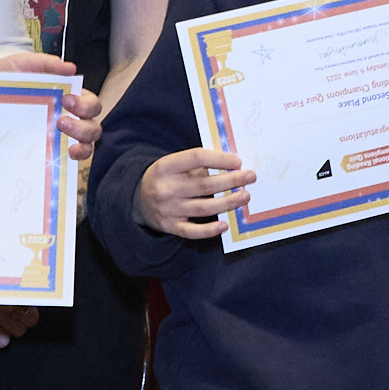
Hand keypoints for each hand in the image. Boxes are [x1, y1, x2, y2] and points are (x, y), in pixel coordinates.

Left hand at [0, 43, 105, 161]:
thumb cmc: (8, 79)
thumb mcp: (22, 65)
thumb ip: (44, 63)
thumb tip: (70, 68)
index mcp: (68, 97)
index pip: (90, 103)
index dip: (85, 104)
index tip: (67, 100)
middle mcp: (69, 118)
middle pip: (93, 125)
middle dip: (83, 125)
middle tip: (61, 120)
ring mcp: (60, 136)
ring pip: (87, 144)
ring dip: (82, 143)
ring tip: (64, 140)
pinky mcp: (48, 150)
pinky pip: (70, 159)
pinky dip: (75, 158)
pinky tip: (66, 155)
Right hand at [136, 145, 252, 239]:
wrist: (138, 200)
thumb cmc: (166, 178)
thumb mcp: (173, 164)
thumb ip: (196, 165)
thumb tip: (231, 166)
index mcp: (165, 166)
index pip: (196, 158)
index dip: (219, 159)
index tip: (238, 161)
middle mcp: (165, 188)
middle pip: (204, 185)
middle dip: (231, 181)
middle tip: (250, 177)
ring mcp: (167, 210)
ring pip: (203, 208)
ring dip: (228, 203)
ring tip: (245, 196)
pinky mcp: (170, 226)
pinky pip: (193, 231)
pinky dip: (210, 230)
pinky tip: (225, 225)